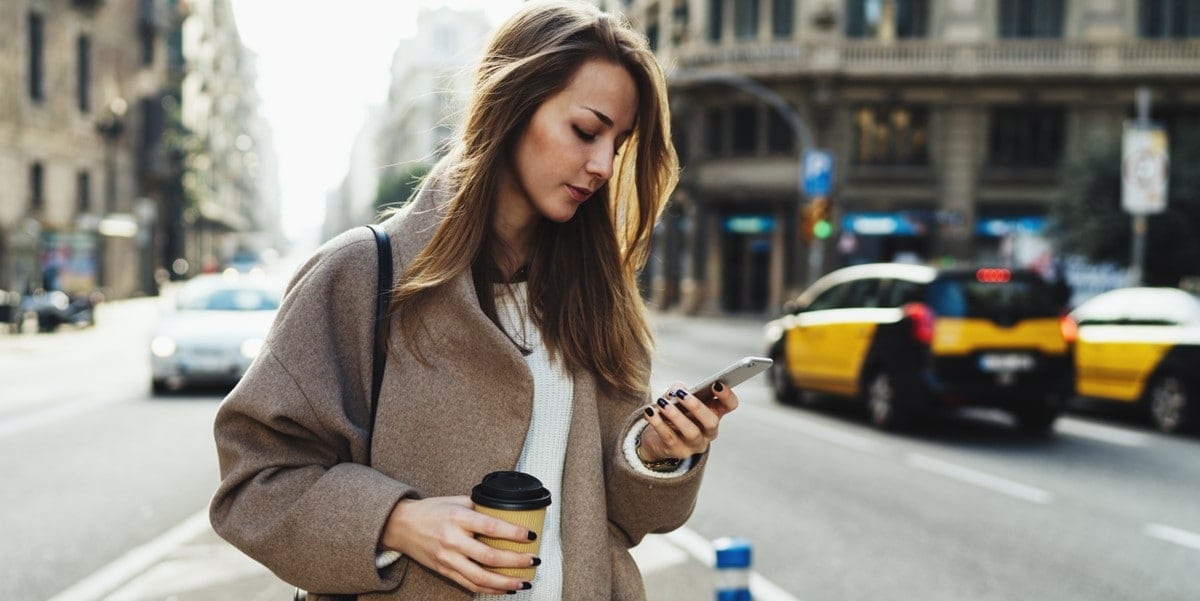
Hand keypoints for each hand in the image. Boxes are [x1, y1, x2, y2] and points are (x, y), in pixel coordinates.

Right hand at [379, 496, 537, 593]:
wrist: (401, 525)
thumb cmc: (432, 510)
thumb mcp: (456, 501)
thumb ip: (480, 509)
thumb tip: (507, 516)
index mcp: (457, 518)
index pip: (490, 527)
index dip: (513, 533)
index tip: (530, 535)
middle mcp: (452, 540)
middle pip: (488, 556)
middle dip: (515, 561)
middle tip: (533, 561)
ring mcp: (447, 558)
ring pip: (480, 577)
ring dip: (505, 582)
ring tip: (524, 582)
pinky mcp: (444, 571)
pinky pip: (469, 584)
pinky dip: (489, 589)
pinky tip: (505, 589)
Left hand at [638, 381, 739, 461]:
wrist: (657, 439)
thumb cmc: (673, 414)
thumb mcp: (676, 399)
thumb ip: (678, 391)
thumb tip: (677, 389)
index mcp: (713, 413)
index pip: (729, 405)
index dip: (726, 395)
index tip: (715, 384)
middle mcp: (708, 431)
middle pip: (711, 422)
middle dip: (697, 407)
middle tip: (682, 394)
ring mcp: (695, 444)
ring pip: (691, 432)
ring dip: (676, 415)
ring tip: (663, 403)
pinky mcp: (678, 452)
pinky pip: (669, 437)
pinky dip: (659, 423)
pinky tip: (650, 412)